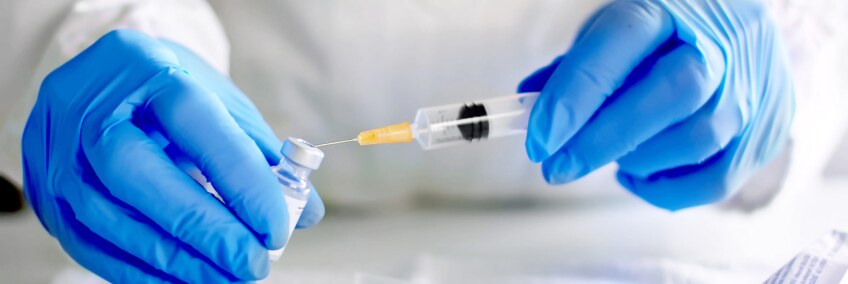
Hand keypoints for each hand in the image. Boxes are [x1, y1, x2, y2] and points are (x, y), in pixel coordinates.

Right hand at [22, 30, 323, 281]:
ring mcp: (59, 152)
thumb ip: (262, 156)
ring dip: (176, 260)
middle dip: (204, 230)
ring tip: (226, 277)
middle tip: (251, 262)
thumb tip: (304, 212)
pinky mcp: (47, 192)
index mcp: (144, 69)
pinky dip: (141, 272)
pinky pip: (90, 245)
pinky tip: (183, 280)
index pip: (193, 122)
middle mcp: (90, 107)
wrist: (106, 84)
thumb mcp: (221, 104)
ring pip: (111, 218)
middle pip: (140, 176)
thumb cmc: (169, 93)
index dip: (239, 180)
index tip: (276, 225)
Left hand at [520, 0, 792, 209]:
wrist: (739, 27)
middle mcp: (720, 43)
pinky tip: (639, 175)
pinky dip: (668, 190)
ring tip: (610, 158)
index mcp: (669, 7)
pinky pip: (718, 179)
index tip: (540, 138)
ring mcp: (752, 85)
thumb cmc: (665, 33)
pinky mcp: (768, 126)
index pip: (622, 42)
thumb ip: (576, 68)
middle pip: (671, 94)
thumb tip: (532, 107)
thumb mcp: (614, 31)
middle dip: (603, 140)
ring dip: (638, 161)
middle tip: (558, 167)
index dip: (577, 93)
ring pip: (697, 139)